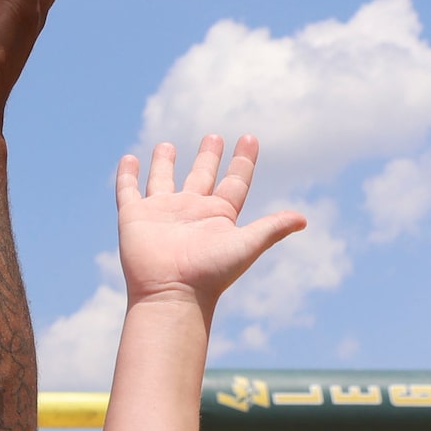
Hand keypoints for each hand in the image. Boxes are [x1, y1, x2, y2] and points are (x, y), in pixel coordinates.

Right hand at [116, 136, 307, 312]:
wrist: (171, 294)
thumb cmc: (210, 273)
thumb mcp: (246, 245)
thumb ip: (272, 228)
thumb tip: (303, 219)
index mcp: (218, 215)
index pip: (234, 181)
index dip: (243, 160)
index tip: (249, 138)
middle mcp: (190, 211)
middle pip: (201, 176)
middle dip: (208, 156)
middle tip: (213, 136)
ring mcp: (161, 213)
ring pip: (162, 180)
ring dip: (164, 163)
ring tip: (166, 145)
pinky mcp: (134, 217)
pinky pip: (128, 191)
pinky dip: (127, 176)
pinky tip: (128, 159)